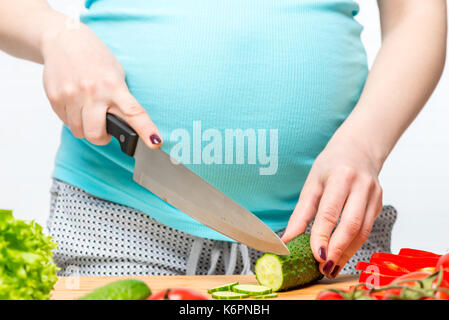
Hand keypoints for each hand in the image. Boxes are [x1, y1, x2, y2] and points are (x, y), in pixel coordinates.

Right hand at [41, 22, 161, 147]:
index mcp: (114, 86)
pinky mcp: (55, 98)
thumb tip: (127, 125)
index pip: (133, 113)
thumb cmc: (95, 59)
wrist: (64, 40)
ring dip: (86, 128)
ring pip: (79, 132)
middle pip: (96, 134)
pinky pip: (66, 123)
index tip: (155, 142)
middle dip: (101, 137)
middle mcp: (93, 92)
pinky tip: (76, 105)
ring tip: (88, 112)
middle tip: (104, 129)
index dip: (146, 130)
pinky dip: (73, 119)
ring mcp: (72, 95)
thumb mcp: (116, 75)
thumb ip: (120, 99)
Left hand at [281, 133, 382, 277]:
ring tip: (331, 268)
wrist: (359, 149)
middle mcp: (361, 185)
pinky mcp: (379, 204)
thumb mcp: (311, 184)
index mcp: (340, 176)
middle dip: (337, 250)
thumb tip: (287, 239)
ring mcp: (374, 195)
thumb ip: (300, 214)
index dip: (323, 236)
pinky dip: (354, 245)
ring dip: (347, 253)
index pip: (330, 212)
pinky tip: (342, 255)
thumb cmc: (331, 164)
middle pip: (351, 225)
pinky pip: (367, 229)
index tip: (316, 255)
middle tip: (323, 267)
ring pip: (363, 231)